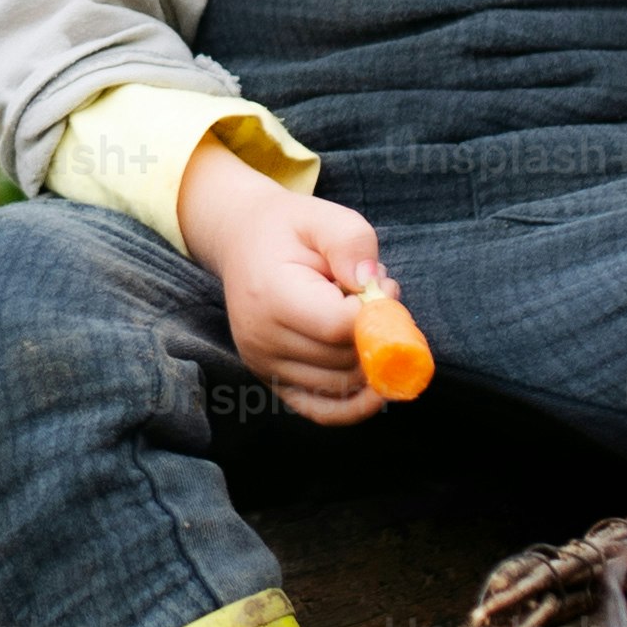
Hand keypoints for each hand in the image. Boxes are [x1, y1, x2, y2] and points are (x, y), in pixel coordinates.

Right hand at [177, 135, 389, 425]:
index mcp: (271, 296)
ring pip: (341, 386)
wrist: (241, 243)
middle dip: (378, 335)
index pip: (339, 326)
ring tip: (365, 318)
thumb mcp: (321, 216)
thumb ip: (351, 242)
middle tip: (383, 298)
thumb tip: (372, 285)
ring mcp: (264, 365)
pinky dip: (355, 405)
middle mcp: (262, 339)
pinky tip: (377, 386)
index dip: (376, 314)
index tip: (384, 287)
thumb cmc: (288, 229)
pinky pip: (322, 411)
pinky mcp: (272, 381)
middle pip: (344, 360)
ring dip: (370, 359)